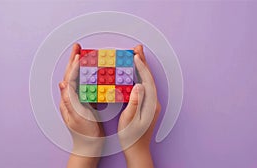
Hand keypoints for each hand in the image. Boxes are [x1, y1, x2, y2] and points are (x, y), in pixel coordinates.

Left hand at [58, 43, 103, 167]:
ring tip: (83, 55)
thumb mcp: (76, 118)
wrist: (89, 145)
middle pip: (72, 74)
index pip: (70, 78)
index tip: (78, 54)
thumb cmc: (84, 134)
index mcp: (68, 100)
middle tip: (77, 47)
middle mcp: (71, 97)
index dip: (73, 65)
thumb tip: (62, 83)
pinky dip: (89, 76)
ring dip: (80, 65)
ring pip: (79, 78)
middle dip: (73, 60)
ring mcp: (78, 99)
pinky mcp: (86, 102)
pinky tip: (93, 72)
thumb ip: (68, 101)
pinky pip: (87, 86)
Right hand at [118, 45, 160, 167]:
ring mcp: (151, 104)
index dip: (141, 67)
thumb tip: (138, 85)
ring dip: (142, 68)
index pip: (146, 81)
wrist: (137, 150)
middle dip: (143, 63)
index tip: (136, 55)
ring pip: (147, 81)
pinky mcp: (147, 106)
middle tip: (138, 49)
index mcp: (150, 105)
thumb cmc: (130, 138)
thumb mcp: (129, 120)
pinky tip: (134, 73)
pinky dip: (140, 77)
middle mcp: (154, 103)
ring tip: (136, 56)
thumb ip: (134, 102)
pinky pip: (144, 87)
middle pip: (148, 78)